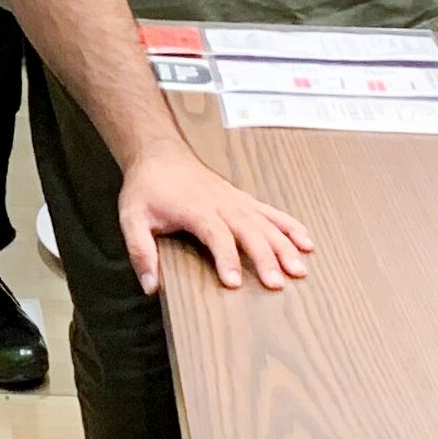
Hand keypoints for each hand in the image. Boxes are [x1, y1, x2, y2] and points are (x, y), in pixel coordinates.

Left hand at [117, 138, 313, 295]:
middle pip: (249, 230)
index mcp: (195, 208)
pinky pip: (271, 212)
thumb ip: (141, 251)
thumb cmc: (147, 187)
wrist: (159, 153)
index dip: (226, 258)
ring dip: (284, 244)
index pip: (216, 235)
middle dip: (265, 257)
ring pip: (266, 222)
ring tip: (300, 268)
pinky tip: (306, 241)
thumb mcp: (131, 218)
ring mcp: (235, 200)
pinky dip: (290, 226)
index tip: (234, 282)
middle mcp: (220, 203)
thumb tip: (151, 285)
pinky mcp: (242, 199)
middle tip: (277, 283)